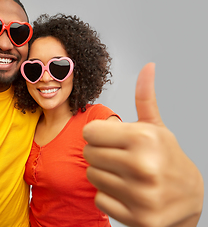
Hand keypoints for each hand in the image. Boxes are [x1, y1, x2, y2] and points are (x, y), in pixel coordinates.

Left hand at [83, 63, 203, 226]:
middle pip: (88, 154)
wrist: (189, 197)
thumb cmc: (167, 158)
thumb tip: (148, 67)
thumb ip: (145, 98)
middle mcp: (142, 166)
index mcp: (144, 139)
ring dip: (102, 174)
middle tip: (118, 157)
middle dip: (99, 153)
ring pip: (91, 176)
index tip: (109, 138)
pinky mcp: (137, 218)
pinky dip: (108, 195)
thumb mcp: (156, 127)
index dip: (97, 134)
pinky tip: (125, 191)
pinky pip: (99, 199)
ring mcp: (141, 195)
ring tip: (122, 173)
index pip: (90, 132)